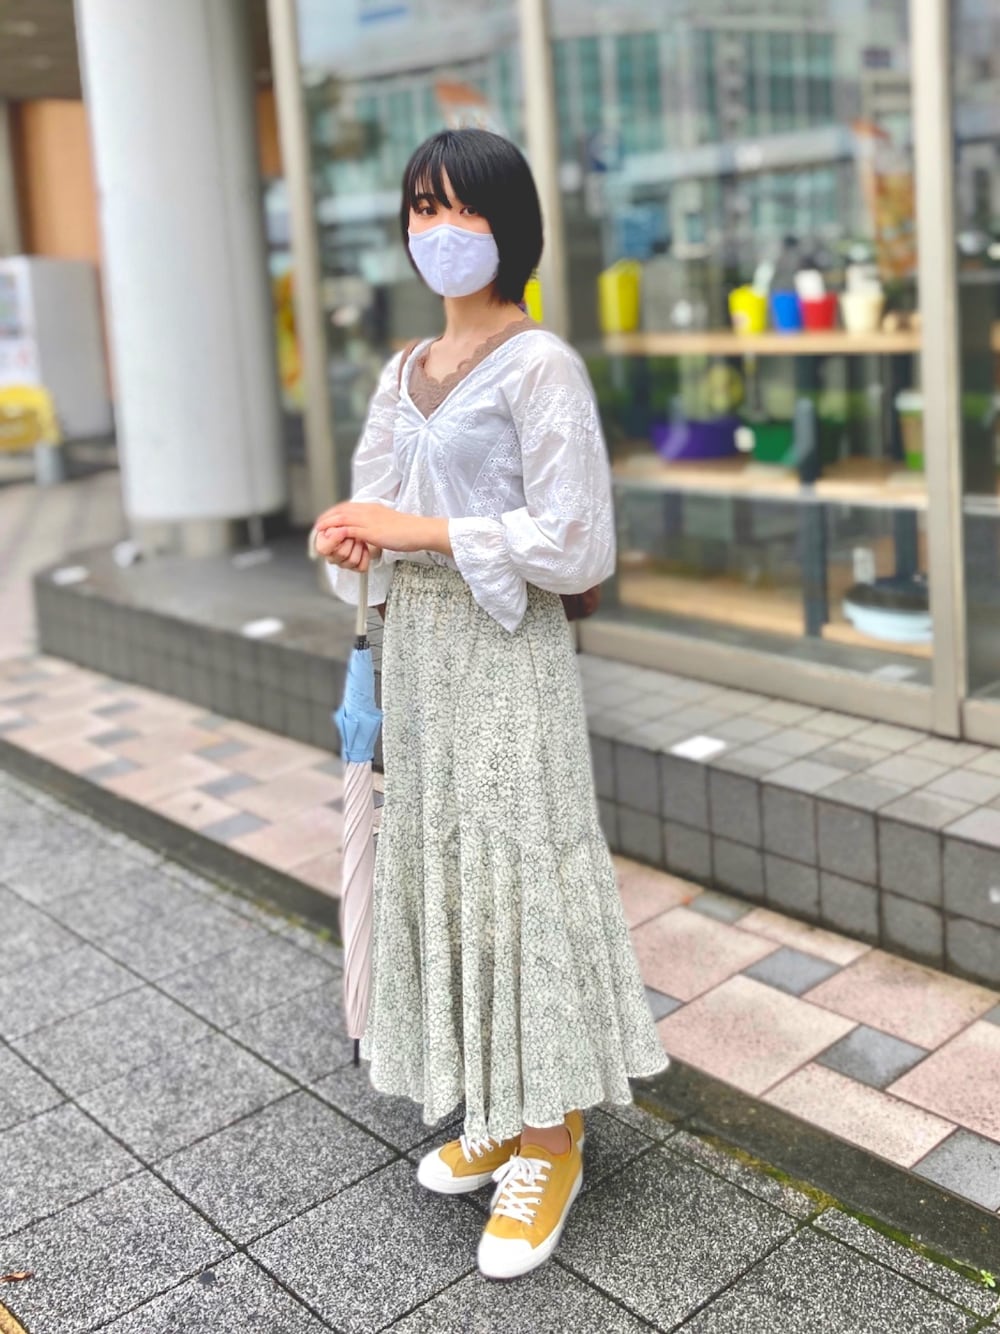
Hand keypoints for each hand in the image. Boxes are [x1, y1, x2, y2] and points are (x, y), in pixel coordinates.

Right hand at [314, 527, 371, 571]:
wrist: (353, 529)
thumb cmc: (340, 525)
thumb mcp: (335, 521)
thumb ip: (333, 524)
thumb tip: (337, 529)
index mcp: (322, 547)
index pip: (323, 549)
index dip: (334, 539)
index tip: (343, 529)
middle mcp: (332, 558)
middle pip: (341, 553)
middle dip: (350, 540)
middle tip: (353, 531)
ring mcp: (343, 564)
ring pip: (353, 560)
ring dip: (359, 546)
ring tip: (359, 537)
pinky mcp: (355, 568)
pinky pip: (362, 567)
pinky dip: (365, 555)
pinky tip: (364, 547)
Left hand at [315, 503, 450, 556]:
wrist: (418, 531)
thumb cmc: (407, 531)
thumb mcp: (386, 524)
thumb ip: (374, 526)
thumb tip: (367, 534)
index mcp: (370, 507)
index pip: (345, 507)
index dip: (332, 514)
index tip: (325, 522)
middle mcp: (366, 510)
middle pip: (339, 511)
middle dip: (326, 519)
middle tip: (317, 528)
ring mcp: (367, 519)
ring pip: (340, 519)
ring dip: (327, 526)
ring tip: (319, 534)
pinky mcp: (369, 530)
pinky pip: (347, 530)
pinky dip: (337, 534)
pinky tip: (332, 539)